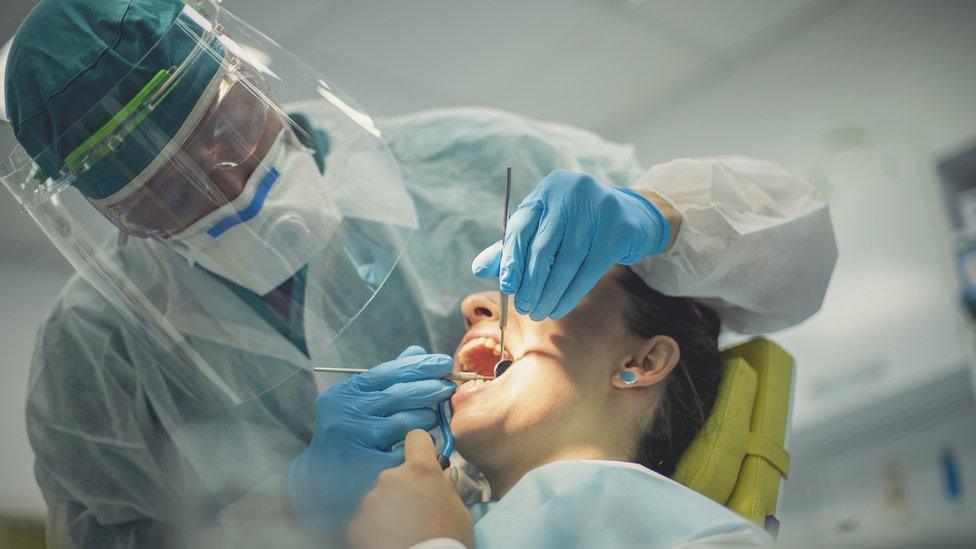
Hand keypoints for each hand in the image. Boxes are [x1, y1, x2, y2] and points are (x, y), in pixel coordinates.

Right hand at [287, 346, 455, 535]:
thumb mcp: (358, 402)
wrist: (322, 480)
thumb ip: (386, 378)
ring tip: (433, 417)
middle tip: (448, 387)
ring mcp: (354, 441)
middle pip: (399, 395)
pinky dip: (419, 446)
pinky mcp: (366, 467)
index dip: (419, 366)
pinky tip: (425, 444)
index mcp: (345, 394)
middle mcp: (345, 414)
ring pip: (405, 423)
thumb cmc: (348, 434)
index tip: (443, 362)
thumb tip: (416, 352)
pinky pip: (405, 452)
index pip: (387, 372)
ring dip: (426, 418)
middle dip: (430, 388)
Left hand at [347, 430, 473, 548]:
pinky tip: (389, 539)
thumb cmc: (449, 537)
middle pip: (396, 474)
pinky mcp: (357, 523)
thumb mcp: (459, 509)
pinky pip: (367, 519)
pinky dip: (375, 528)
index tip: (424, 457)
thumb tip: (442, 475)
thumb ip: (447, 486)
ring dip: (389, 509)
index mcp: (420, 471)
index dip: (421, 446)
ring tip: (402, 530)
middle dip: (404, 488)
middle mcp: (391, 478)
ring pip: (380, 498)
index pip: (416, 438)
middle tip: (416, 512)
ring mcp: (371, 500)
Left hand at [472, 169, 670, 320]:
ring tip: (540, 312)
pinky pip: (590, 268)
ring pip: (567, 261)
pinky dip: (572, 292)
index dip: (510, 260)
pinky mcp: (619, 227)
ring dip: (550, 292)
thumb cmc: (577, 226)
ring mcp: (598, 207)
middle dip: (531, 282)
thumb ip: (512, 247)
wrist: (631, 218)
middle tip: (525, 308)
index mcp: (547, 190)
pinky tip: (560, 307)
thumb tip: (478, 269)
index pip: (520, 226)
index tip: (506, 287)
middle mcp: (571, 192)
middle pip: (543, 246)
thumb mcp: (544, 230)